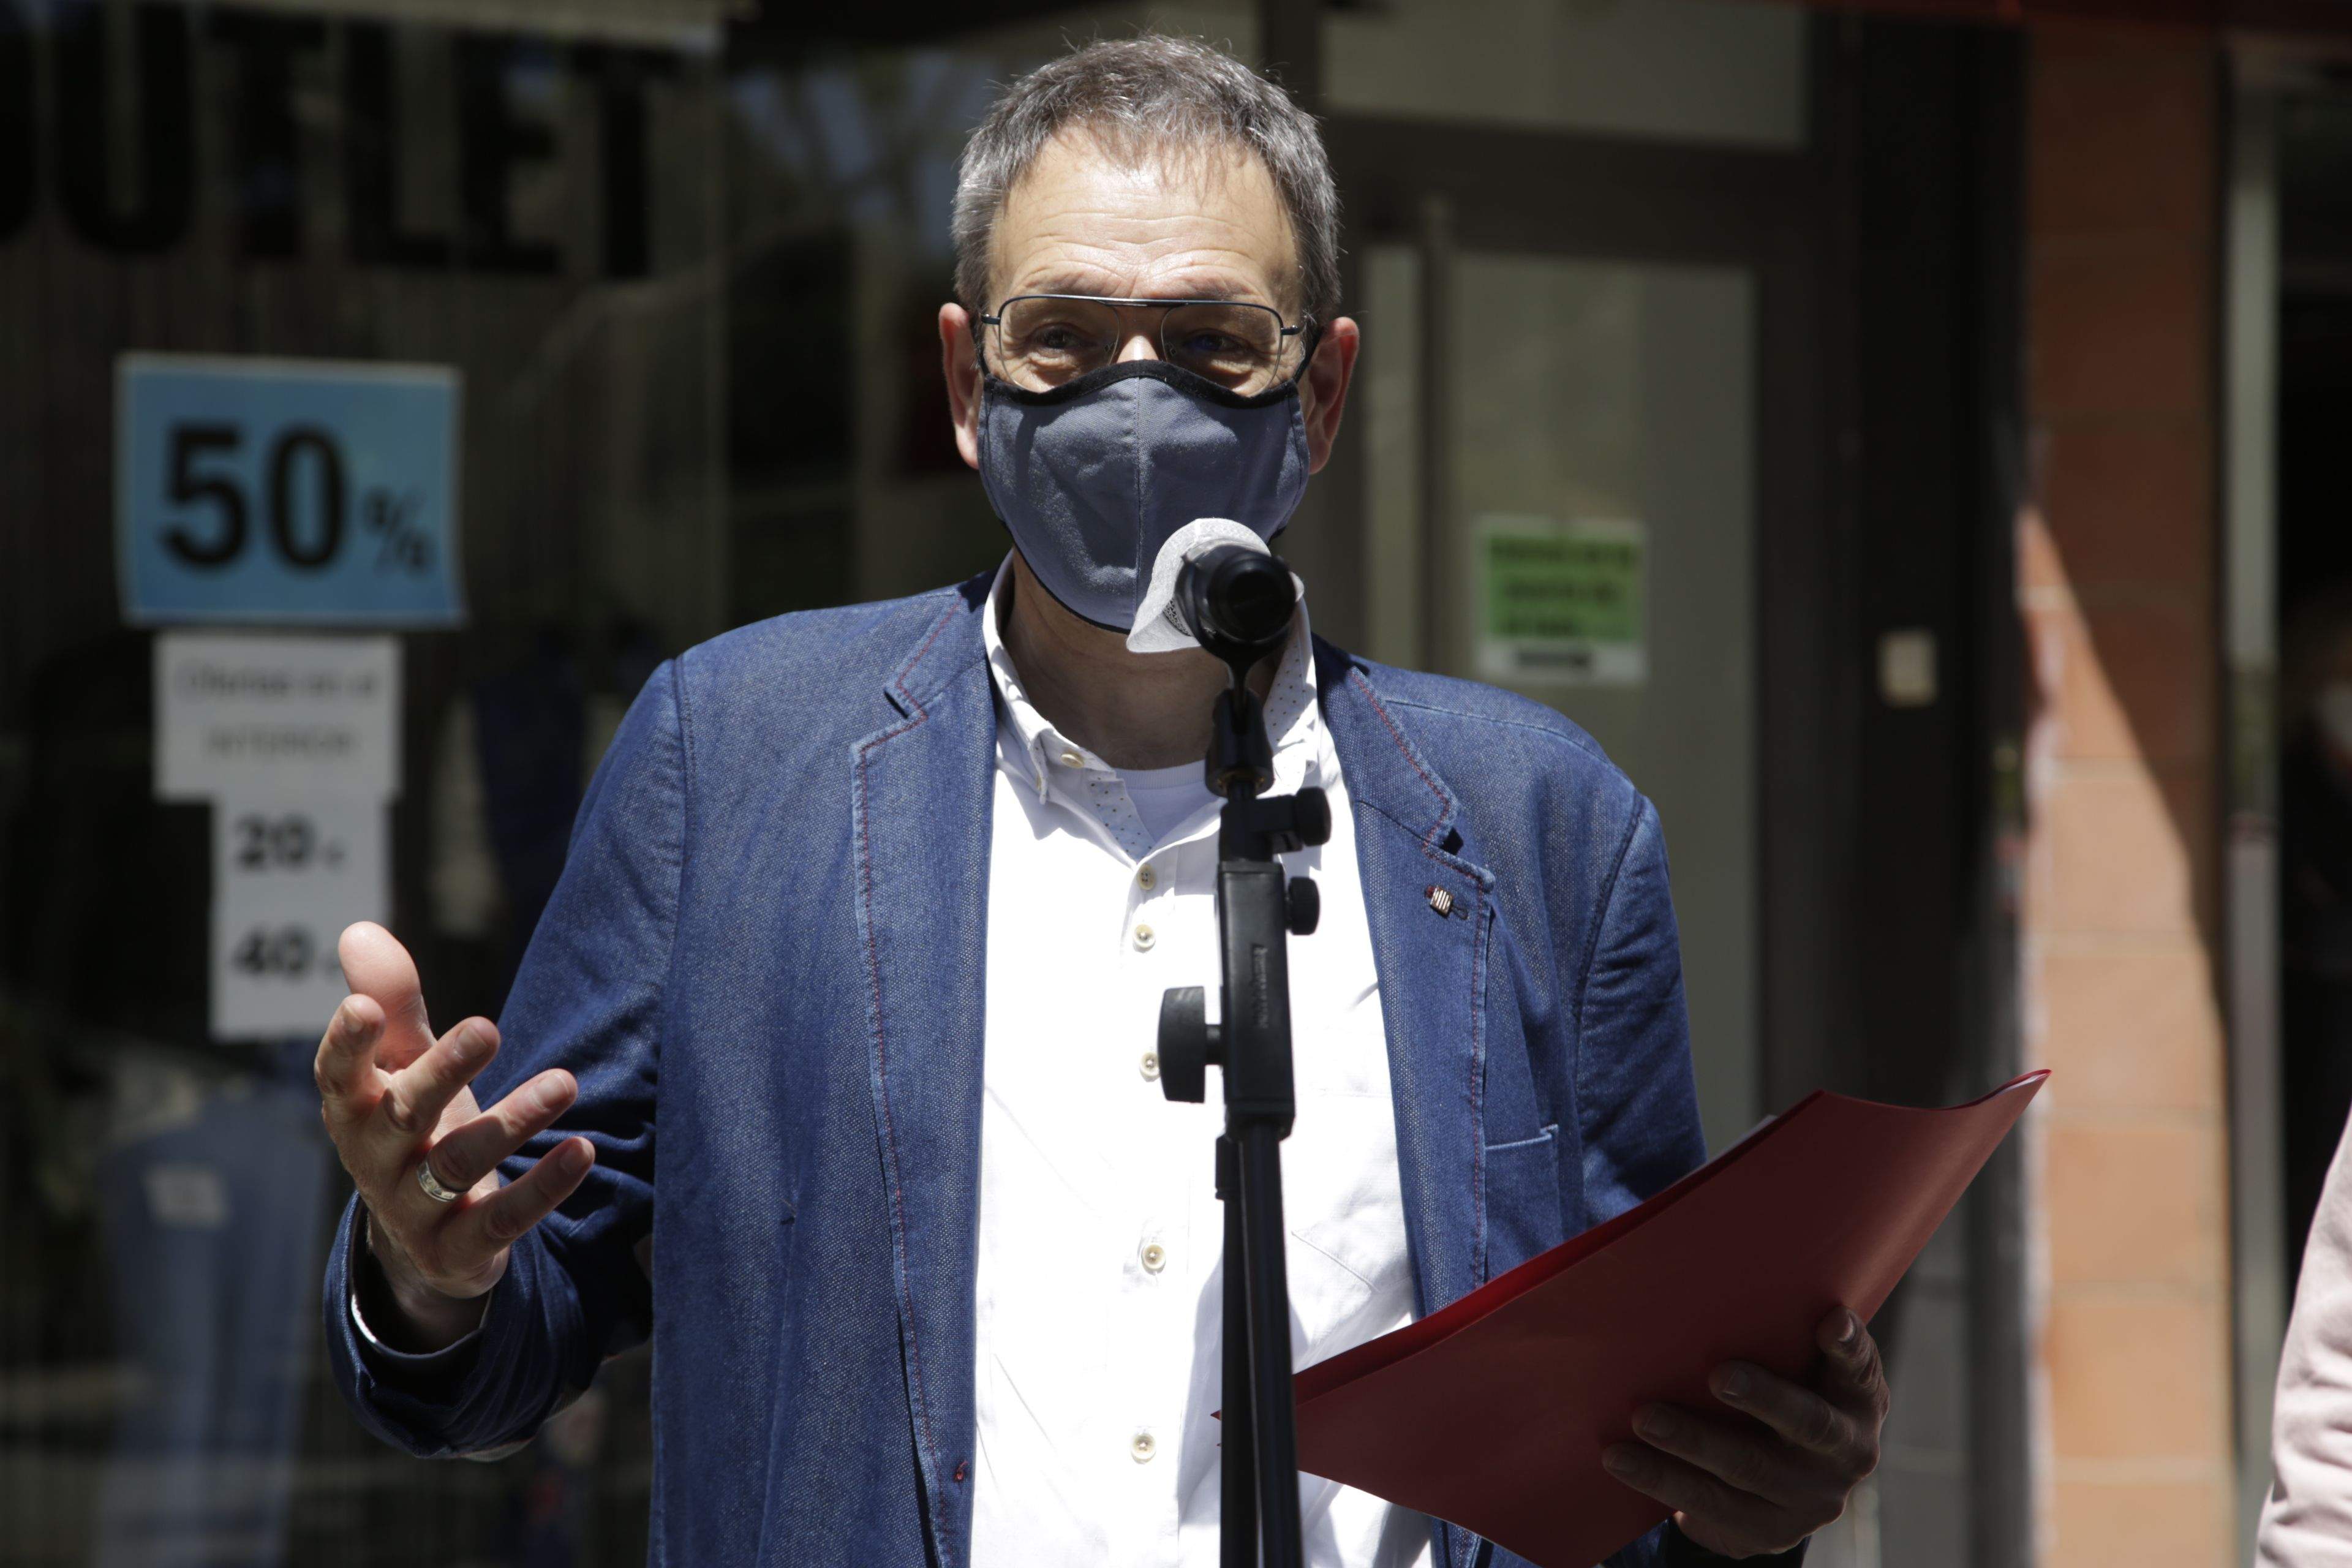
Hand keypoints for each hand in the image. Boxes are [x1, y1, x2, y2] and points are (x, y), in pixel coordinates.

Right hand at [313, 921, 595, 1349]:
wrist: (423, 1237)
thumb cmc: (414, 1125)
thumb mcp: (404, 1066)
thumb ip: (394, 1003)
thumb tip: (359, 929)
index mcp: (354, 1110)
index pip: (338, 1076)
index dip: (347, 1045)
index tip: (365, 1007)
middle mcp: (377, 1161)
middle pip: (403, 1115)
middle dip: (442, 1072)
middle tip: (488, 1027)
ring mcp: (415, 1210)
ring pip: (457, 1165)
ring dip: (512, 1122)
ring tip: (565, 1083)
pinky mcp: (461, 1250)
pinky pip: (501, 1221)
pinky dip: (544, 1187)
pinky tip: (583, 1150)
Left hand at [1601, 1308, 1887, 1558]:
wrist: (1785, 1490)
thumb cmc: (1779, 1395)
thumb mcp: (1794, 1368)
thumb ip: (1775, 1333)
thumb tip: (1701, 1275)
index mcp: (1857, 1400)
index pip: (1859, 1368)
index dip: (1849, 1346)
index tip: (1830, 1319)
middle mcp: (1846, 1451)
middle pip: (1807, 1422)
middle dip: (1763, 1397)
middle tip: (1718, 1375)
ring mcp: (1809, 1497)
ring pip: (1747, 1469)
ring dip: (1690, 1442)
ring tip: (1642, 1418)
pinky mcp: (1767, 1529)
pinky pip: (1710, 1506)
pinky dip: (1661, 1480)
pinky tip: (1621, 1458)